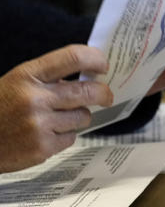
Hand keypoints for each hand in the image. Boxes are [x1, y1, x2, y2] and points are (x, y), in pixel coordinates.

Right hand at [0, 45, 112, 172]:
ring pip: (83, 116)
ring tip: (59, 118)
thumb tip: (86, 77)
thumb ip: (48, 79)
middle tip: (107, 96)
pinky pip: (71, 137)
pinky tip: (46, 134)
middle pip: (89, 91)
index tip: (104, 65)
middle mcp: (35, 98)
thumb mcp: (16, 82)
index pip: (72, 58)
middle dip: (104, 94)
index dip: (95, 59)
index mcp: (27, 75)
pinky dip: (64, 136)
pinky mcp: (43, 147)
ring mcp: (39, 124)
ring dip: (79, 117)